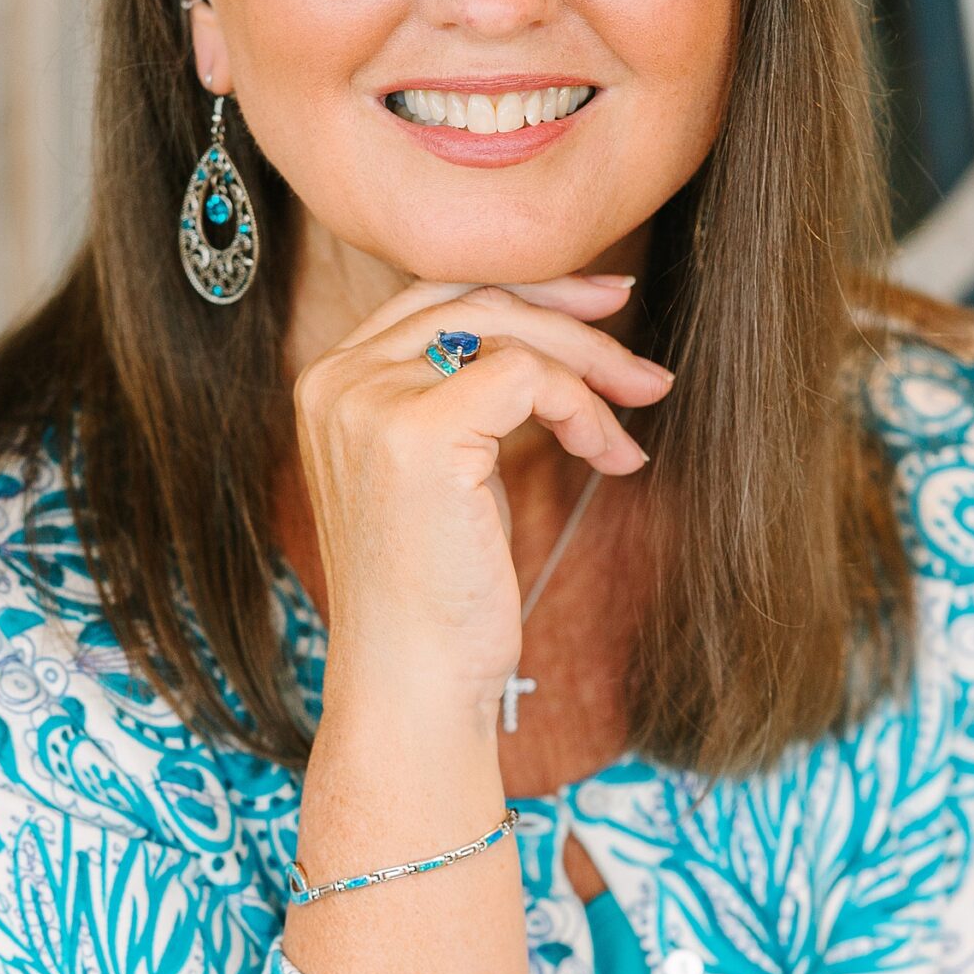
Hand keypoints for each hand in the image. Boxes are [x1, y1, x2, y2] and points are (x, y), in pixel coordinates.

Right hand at [292, 274, 672, 723]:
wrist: (413, 683)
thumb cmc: (437, 595)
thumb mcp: (448, 472)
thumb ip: (468, 396)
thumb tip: (558, 332)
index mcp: (331, 383)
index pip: (436, 294)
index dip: (527, 290)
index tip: (599, 306)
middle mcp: (336, 380)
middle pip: (474, 297)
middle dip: (573, 316)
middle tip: (640, 356)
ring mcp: (369, 402)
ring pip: (508, 329)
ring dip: (592, 366)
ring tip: (642, 408)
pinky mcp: (417, 433)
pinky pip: (528, 375)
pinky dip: (582, 406)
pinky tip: (606, 454)